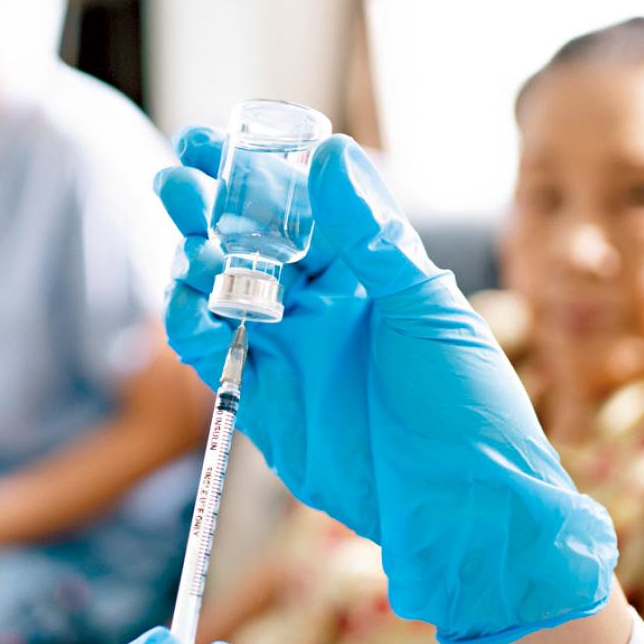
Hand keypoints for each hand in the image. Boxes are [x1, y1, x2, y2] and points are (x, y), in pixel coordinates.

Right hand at [156, 129, 616, 643]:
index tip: (220, 137)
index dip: (256, 170)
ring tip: (189, 238)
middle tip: (179, 173)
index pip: (298, 204)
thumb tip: (330, 152)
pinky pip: (210, 346)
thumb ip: (369, 232)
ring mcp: (287, 347)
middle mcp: (320, 302)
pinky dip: (189, 315)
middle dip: (208, 203)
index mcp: (365, 270)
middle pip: (248, 239)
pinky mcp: (260, 394)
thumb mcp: (425, 305)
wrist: (458, 506)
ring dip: (195, 255)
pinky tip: (187, 291)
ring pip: (219, 287)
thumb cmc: (464, 402)